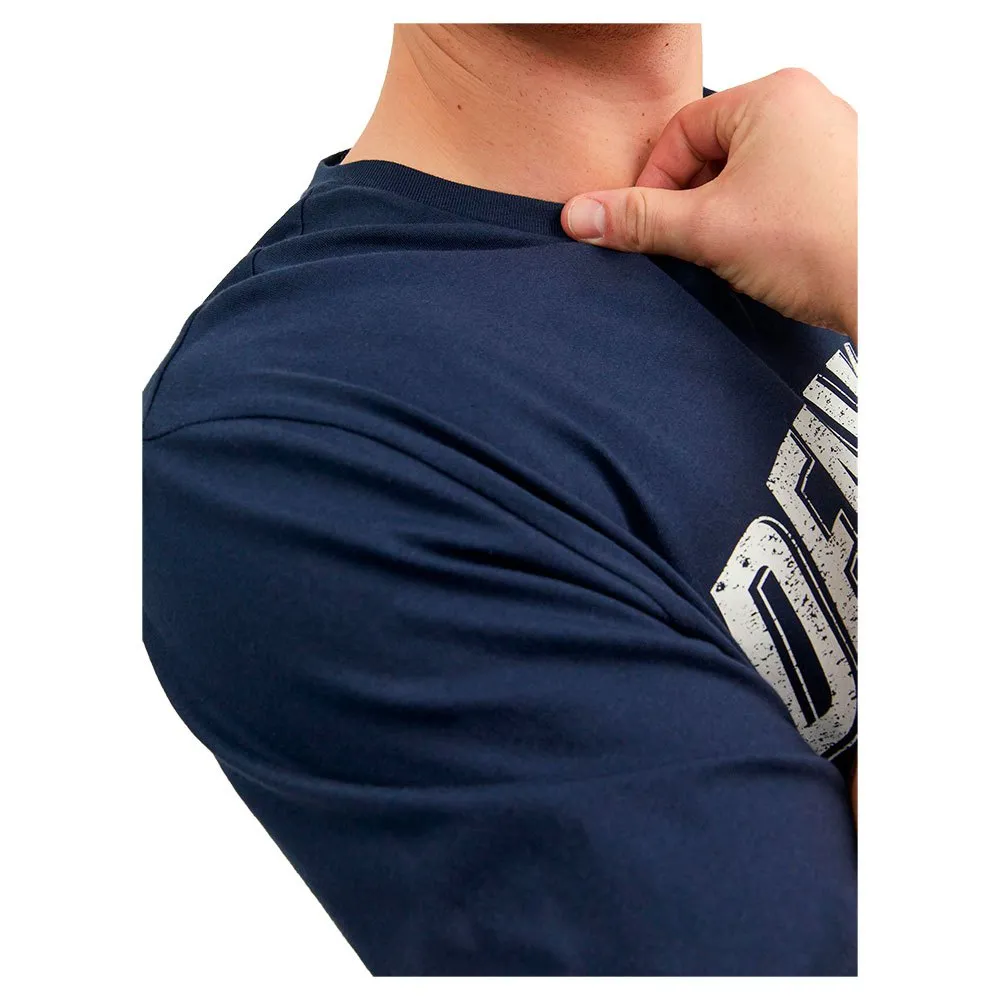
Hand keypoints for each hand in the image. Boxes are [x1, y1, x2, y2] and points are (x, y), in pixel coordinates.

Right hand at [561, 69, 856, 341]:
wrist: (892, 291)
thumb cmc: (820, 245)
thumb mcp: (709, 231)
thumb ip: (639, 220)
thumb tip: (581, 216)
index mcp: (774, 95)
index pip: (682, 132)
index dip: (654, 183)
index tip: (647, 225)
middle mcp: (809, 105)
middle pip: (714, 151)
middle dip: (693, 202)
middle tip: (692, 244)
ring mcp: (834, 141)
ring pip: (747, 174)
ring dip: (725, 215)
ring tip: (734, 252)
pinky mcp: (847, 180)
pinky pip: (781, 189)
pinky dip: (760, 220)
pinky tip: (765, 254)